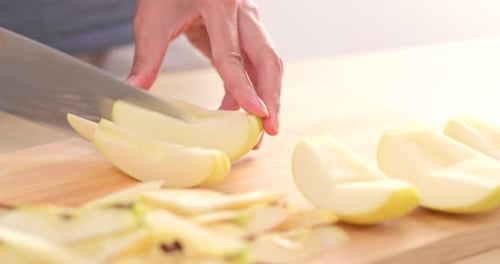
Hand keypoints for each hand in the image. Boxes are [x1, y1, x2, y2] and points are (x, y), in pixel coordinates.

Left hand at [127, 0, 282, 137]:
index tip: (255, 112)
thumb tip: (134, 91)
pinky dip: (248, 88)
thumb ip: (147, 58)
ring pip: (267, 63)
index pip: (233, 55)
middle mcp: (242, 13)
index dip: (244, 87)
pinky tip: (238, 110)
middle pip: (267, 59)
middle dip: (271, 97)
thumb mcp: (153, 19)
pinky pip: (252, 64)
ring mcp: (247, 22)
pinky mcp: (243, 32)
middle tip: (270, 128)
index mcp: (219, 5)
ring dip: (268, 96)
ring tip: (261, 128)